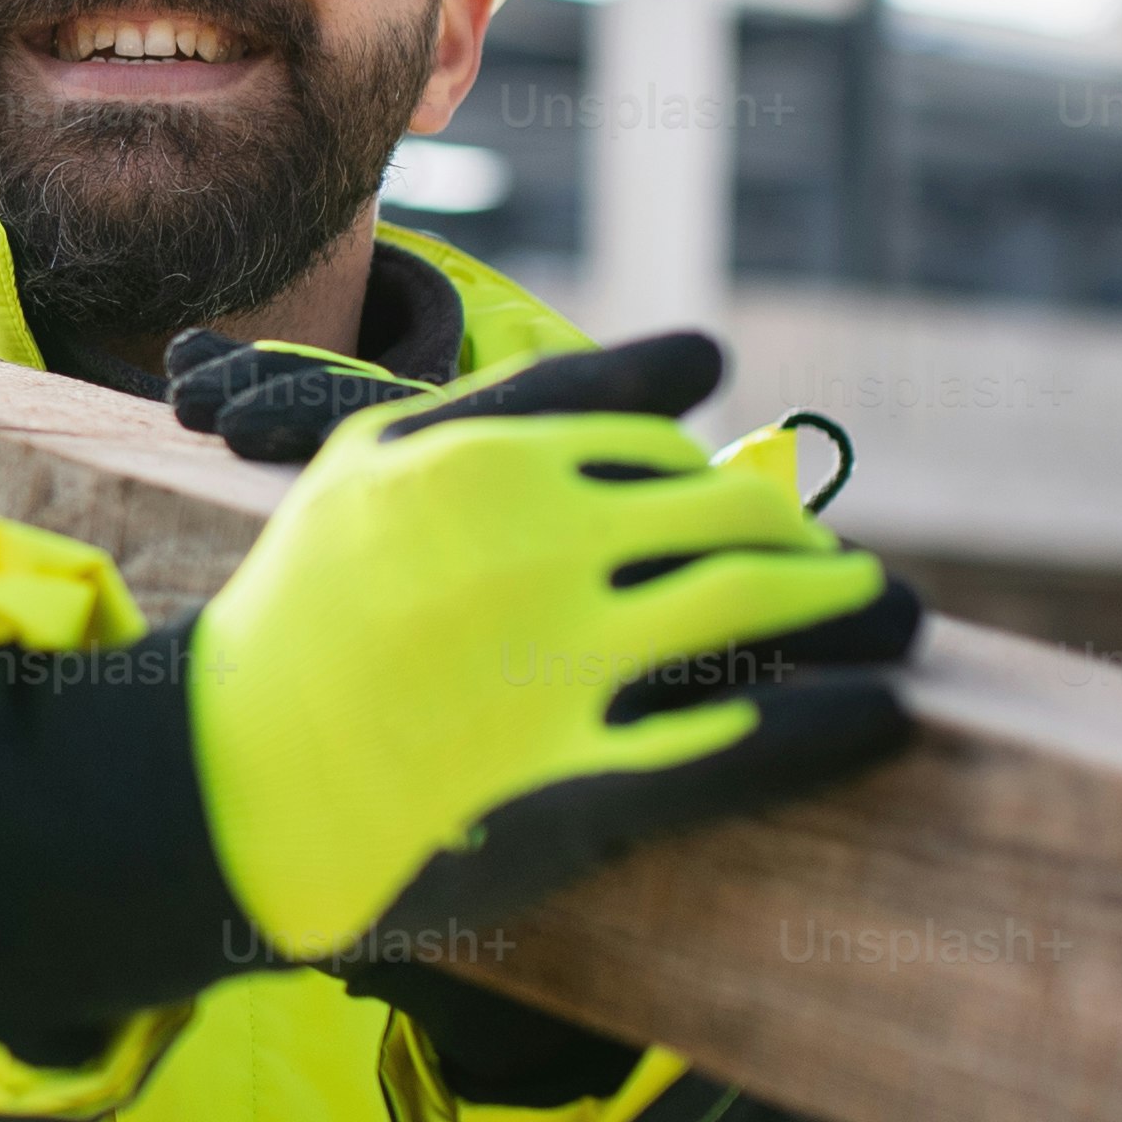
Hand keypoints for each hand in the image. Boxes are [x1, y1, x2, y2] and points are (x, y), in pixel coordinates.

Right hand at [188, 330, 920, 959]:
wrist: (235, 769)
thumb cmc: (305, 604)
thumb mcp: (388, 463)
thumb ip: (536, 398)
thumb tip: (706, 352)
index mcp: (493, 462)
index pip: (657, 452)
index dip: (719, 483)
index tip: (751, 505)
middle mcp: (539, 545)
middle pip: (721, 519)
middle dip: (799, 540)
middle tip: (844, 566)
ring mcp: (561, 659)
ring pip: (747, 609)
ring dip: (838, 607)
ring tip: (885, 613)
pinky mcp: (579, 769)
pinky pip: (737, 741)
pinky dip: (828, 727)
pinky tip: (885, 716)